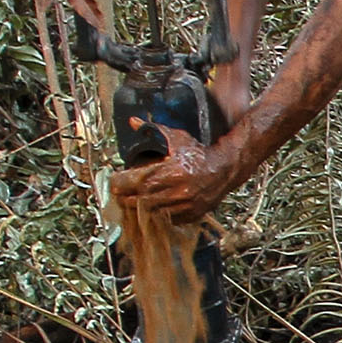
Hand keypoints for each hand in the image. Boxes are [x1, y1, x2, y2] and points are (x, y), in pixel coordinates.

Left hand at [113, 124, 235, 225]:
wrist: (225, 170)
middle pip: (132, 201)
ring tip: (135, 198)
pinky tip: (153, 205)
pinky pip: (163, 220)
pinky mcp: (188, 216)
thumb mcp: (176, 138)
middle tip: (121, 191)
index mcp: (167, 172)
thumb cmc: (199, 154)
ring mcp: (181, 207)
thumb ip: (152, 130)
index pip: (127, 183)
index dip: (117, 181)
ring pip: (146, 214)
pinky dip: (156, 214)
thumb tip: (133, 121)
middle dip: (124, 196)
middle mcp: (173, 192)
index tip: (116, 179)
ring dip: (137, 207)